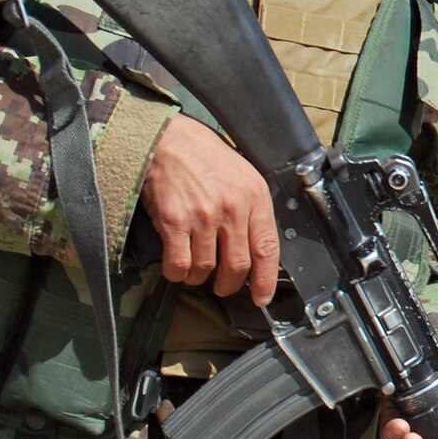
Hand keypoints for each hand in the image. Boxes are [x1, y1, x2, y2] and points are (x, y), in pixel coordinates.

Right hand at [138, 115, 278, 304]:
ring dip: (200, 278)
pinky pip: (179, 263)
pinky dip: (178, 273)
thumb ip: (253, 211)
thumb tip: (259, 250)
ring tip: (196, 271)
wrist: (170, 140)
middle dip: (229, 284)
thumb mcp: (244, 177)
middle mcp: (232, 209)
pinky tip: (177, 267)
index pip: (267, 250)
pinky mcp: (174, 220)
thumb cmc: (207, 159)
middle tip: (223, 286)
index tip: (261, 297)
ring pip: (206, 268)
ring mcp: (203, 216)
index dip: (265, 280)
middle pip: (237, 266)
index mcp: (255, 198)